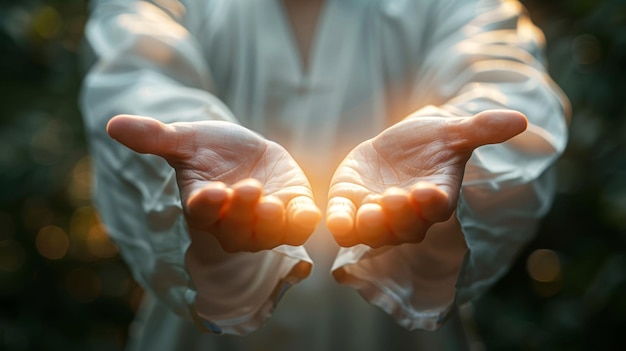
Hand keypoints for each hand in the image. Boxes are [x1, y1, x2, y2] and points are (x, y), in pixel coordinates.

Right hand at [107, 115, 320, 251]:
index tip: (210, 192)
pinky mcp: (292, 213)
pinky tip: (308, 211)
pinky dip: (303, 222)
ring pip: (267, 234)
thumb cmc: (210, 149)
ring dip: (271, 223)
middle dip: (241, 212)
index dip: (206, 206)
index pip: (202, 214)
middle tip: (246, 188)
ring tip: (273, 202)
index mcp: (203, 206)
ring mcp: (263, 222)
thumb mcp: (185, 139)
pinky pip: (298, 227)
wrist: (246, 153)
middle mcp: (232, 223)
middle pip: (236, 229)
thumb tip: (113, 124)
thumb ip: (155, 137)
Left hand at [326, 110, 526, 247]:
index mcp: (436, 197)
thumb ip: (482, 129)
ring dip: (371, 226)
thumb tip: (521, 121)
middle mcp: (408, 215)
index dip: (432, 204)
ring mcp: (377, 215)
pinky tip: (334, 217)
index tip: (428, 192)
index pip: (437, 208)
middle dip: (400, 216)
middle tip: (394, 197)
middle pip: (405, 227)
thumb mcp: (454, 131)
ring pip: (374, 234)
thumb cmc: (431, 143)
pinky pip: (344, 227)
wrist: (398, 147)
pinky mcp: (350, 207)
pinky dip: (340, 224)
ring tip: (369, 209)